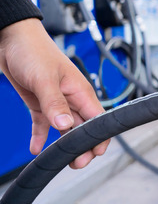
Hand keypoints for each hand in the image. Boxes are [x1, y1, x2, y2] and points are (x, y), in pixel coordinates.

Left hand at [0, 18, 108, 168]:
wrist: (11, 40)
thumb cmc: (34, 51)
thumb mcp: (44, 78)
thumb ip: (55, 103)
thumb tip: (65, 125)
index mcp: (80, 91)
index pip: (97, 119)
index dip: (99, 137)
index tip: (94, 153)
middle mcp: (72, 98)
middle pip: (82, 128)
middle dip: (81, 147)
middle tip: (76, 164)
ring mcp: (56, 101)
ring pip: (65, 128)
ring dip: (63, 145)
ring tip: (59, 161)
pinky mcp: (40, 103)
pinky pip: (44, 124)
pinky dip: (41, 137)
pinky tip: (37, 149)